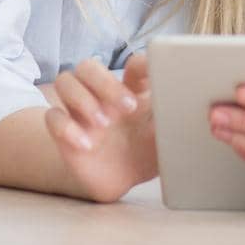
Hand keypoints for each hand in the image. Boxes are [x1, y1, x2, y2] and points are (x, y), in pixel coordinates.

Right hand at [44, 55, 158, 202]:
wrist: (120, 180)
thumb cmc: (145, 151)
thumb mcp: (164, 137)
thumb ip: (172, 118)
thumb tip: (192, 106)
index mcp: (130, 89)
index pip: (132, 65)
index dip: (143, 64)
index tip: (154, 73)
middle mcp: (101, 94)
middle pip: (89, 66)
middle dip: (105, 82)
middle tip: (127, 107)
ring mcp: (79, 111)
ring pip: (65, 81)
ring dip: (82, 98)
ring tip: (103, 124)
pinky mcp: (64, 133)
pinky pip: (52, 118)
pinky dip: (66, 128)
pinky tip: (87, 145)